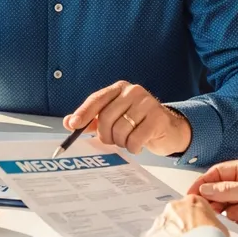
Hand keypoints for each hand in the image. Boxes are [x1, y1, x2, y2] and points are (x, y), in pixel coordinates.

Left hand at [62, 81, 191, 155]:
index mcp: (119, 89)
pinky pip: (135, 139)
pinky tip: (138, 144)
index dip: (84, 112)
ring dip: (121, 142)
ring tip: (127, 141)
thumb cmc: (137, 122)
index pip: (97, 99)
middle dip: (105, 135)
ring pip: (120, 130)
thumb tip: (68, 122)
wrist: (169, 128)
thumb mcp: (114, 118)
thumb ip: (91, 119)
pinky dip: (133, 147)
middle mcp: (133, 92)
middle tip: (111, 140)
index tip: (73, 125)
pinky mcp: (158, 118)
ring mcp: (147, 103)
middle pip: (106, 117)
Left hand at [147, 195, 228, 236]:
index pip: (192, 207)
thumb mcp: (220, 228)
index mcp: (192, 201)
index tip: (197, 231)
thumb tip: (206, 229)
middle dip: (180, 228)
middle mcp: (173, 207)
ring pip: (164, 229)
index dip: (196, 220)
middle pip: (175, 216)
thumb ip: (209, 223)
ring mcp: (161, 221)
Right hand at [187, 157, 237, 225]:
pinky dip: (229, 219)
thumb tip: (206, 188)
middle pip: (222, 187)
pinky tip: (226, 222)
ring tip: (211, 215)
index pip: (220, 171)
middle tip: (199, 205)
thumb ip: (227, 189)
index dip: (205, 180)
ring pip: (227, 202)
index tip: (193, 190)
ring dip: (220, 209)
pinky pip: (235, 215)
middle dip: (211, 196)